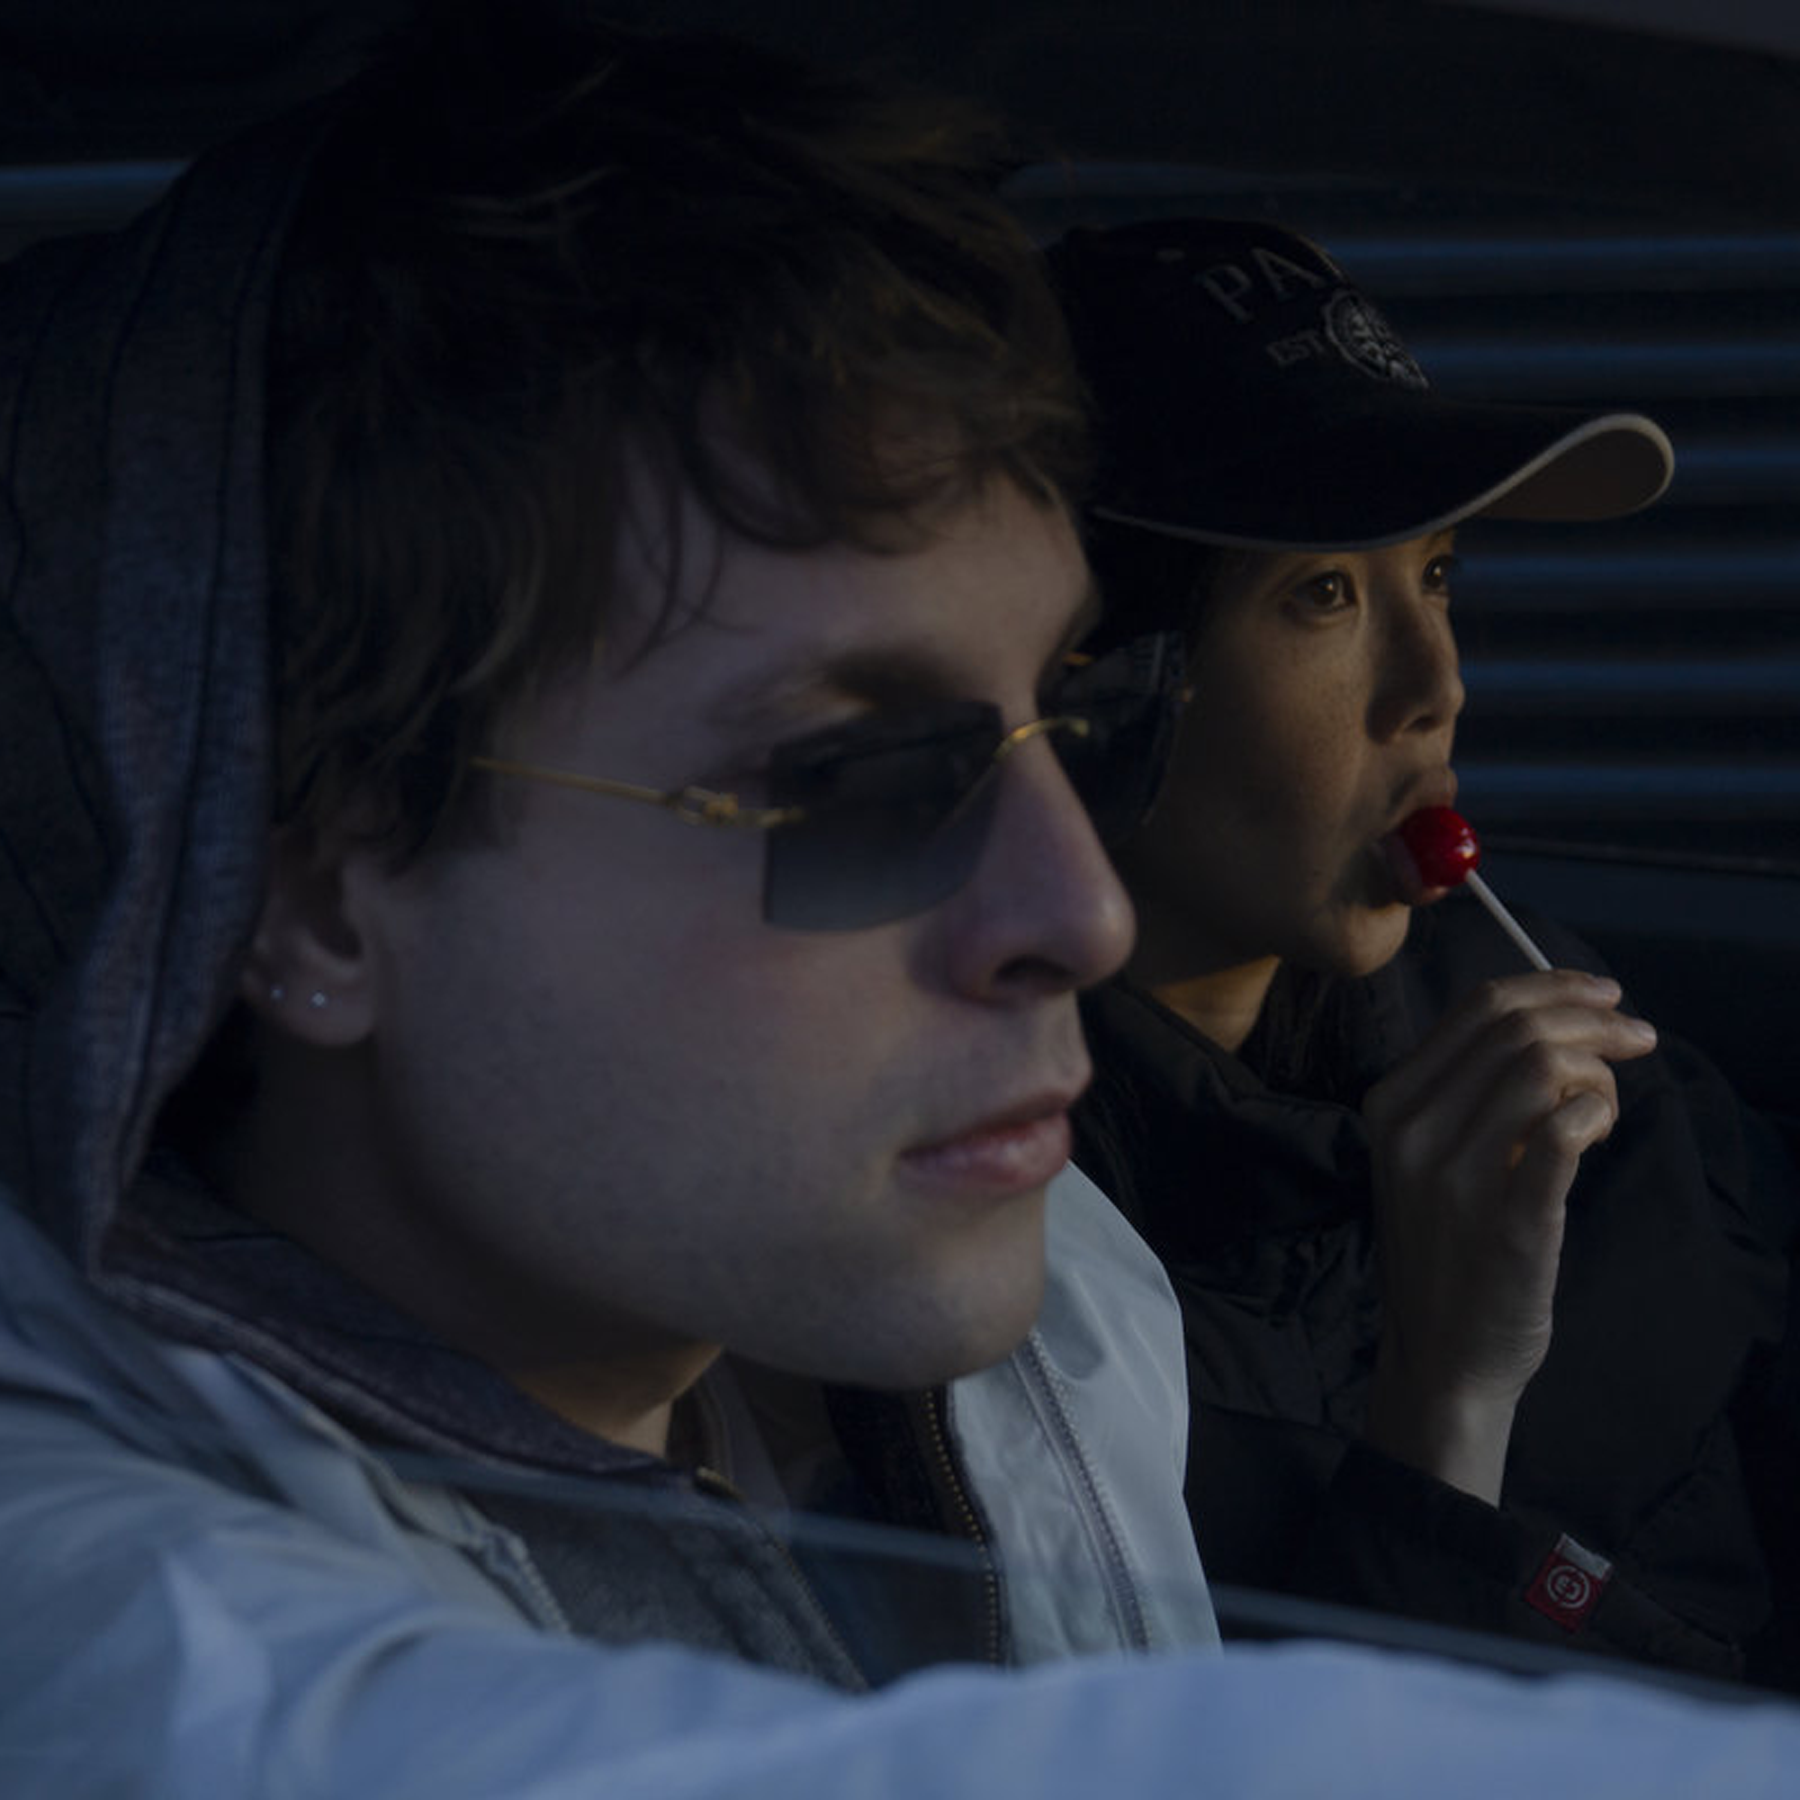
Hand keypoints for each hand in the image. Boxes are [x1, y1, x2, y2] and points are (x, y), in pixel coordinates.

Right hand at [1359, 970, 1657, 1501]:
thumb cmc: (1445, 1247)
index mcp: (1390, 1102)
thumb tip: (1550, 1024)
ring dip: (1598, 1076)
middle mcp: (1412, 1130)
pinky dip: (1594, 1114)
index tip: (1606, 996)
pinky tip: (1597, 1131)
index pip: (1477, 1008)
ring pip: (1544, 1071)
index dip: (1553, 987)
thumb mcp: (1424, 1156)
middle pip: (1516, 1031)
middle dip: (1593, 1020)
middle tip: (1638, 1038)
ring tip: (1606, 1112)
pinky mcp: (1507, 1220)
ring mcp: (1455, 1176)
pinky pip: (1564, 1132)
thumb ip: (1463, 1091)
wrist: (1441, 1354)